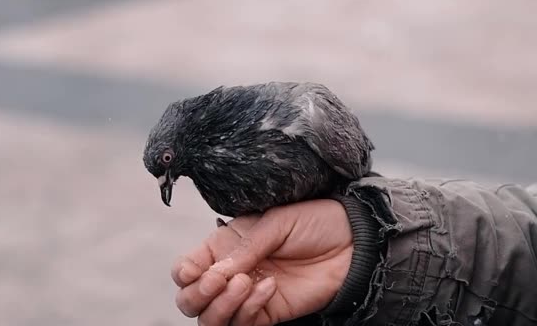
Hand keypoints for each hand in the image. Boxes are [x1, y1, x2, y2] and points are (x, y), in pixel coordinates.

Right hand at [171, 199, 353, 325]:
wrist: (351, 242)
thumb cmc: (314, 221)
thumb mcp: (275, 222)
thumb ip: (244, 248)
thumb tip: (216, 273)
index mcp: (225, 245)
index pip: (186, 268)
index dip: (184, 273)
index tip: (197, 270)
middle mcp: (231, 273)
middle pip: (190, 299)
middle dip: (197, 294)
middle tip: (220, 280)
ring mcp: (248, 296)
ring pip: (211, 319)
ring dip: (221, 305)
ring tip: (246, 283)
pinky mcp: (268, 313)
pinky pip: (242, 325)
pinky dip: (247, 311)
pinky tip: (268, 287)